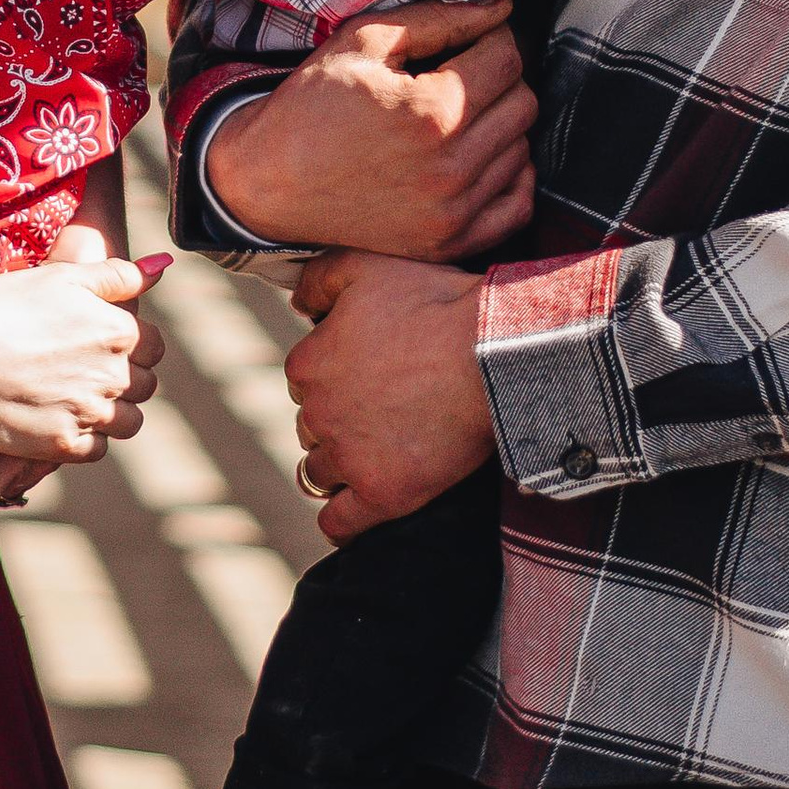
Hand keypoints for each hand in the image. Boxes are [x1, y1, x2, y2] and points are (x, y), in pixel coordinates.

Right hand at [0, 241, 163, 465]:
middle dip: (123, 378)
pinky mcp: (65, 444)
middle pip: (145, 384)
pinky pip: (98, 448)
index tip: (99, 343)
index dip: (130, 344)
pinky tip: (59, 417)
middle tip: (82, 369)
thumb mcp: (60, 276)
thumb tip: (163, 266)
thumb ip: (118, 275)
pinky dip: (85, 437)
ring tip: (75, 396)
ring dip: (111, 411)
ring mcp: (90, 413)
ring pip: (129, 421)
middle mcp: (113, 374)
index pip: (154, 346)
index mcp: (118, 330)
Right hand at [203, 0, 535, 261]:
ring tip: (454, 117)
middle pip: (522, 102)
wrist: (267, 183)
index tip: (469, 38)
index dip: (491, 36)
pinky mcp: (448, 244)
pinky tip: (474, 157)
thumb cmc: (312, 103)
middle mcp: (450, 167)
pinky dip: (507, 177)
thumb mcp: (363, 40)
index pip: (506, 58)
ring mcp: (452, 213)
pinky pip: (517, 205)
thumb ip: (439, 18)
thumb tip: (502, 9)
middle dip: (497, 78)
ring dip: (499, 125)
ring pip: (522, 149)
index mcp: (430, 112)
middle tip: (459, 75)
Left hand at [286, 253, 495, 539]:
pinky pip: (339, 524)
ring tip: (369, 457)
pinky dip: (342, 520)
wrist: (492, 349)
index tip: (366, 373)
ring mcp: (349, 458)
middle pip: (310, 427)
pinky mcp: (383, 494)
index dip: (333, 376)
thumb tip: (296, 303)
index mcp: (308, 363)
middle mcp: (318, 414)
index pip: (303, 380)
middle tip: (378, 412)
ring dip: (336, 467)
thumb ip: (318, 278)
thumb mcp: (367, 265)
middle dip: (335, 421)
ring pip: (318, 473)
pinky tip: (357, 508)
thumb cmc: (436, 301)